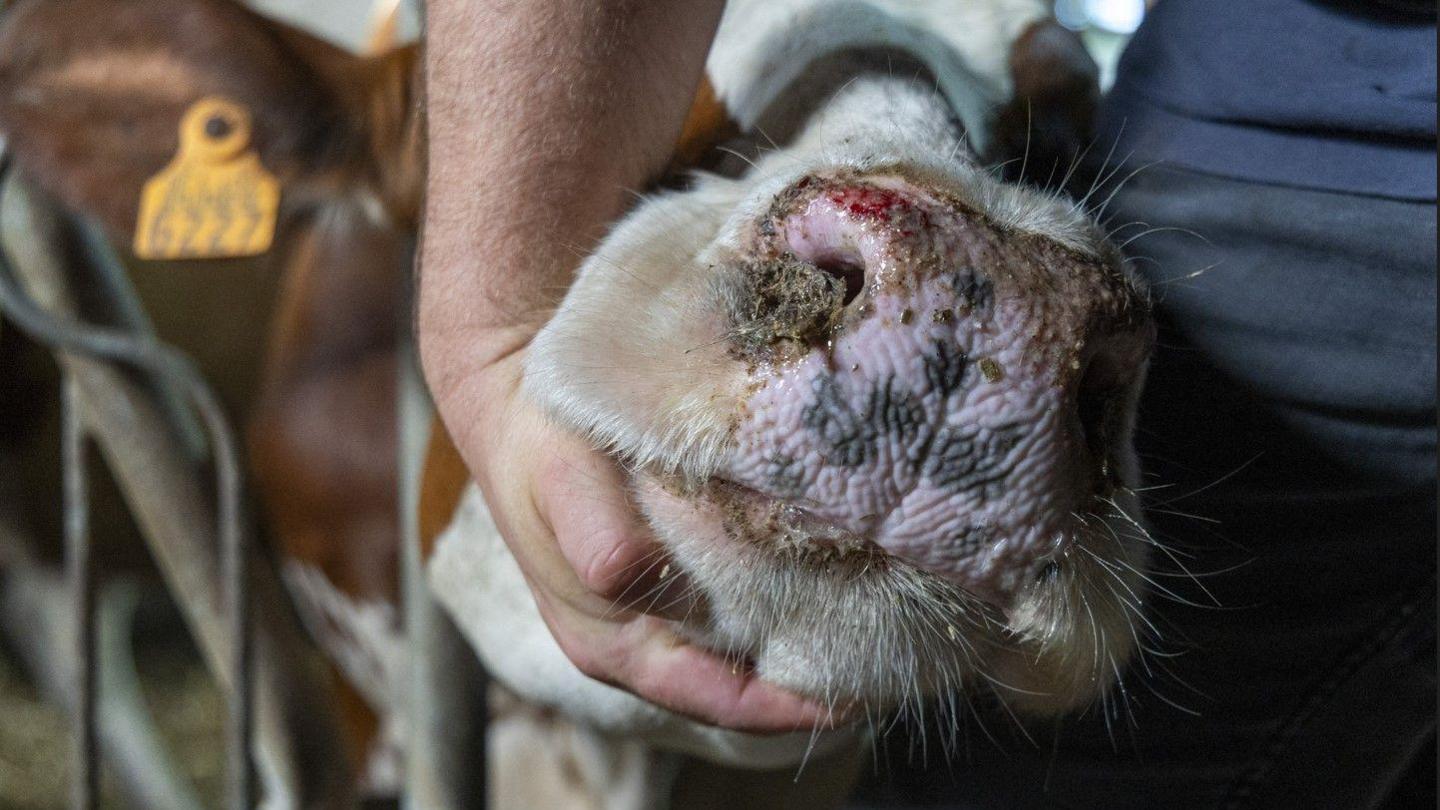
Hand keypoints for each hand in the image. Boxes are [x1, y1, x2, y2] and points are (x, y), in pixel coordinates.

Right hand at [424, 338, 838, 733]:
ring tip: (878, 605)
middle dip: (812, 669)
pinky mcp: (682, 565)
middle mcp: (643, 639)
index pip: (722, 699)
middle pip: (744, 678)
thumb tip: (632, 572)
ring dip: (807, 627)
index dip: (792, 705)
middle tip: (893, 645)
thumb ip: (594, 531)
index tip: (861, 694)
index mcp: (615, 645)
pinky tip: (832, 556)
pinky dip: (790, 583)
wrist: (517, 399)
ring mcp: (662, 606)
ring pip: (749, 637)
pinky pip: (745, 593)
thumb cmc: (539, 447)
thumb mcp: (560, 483)